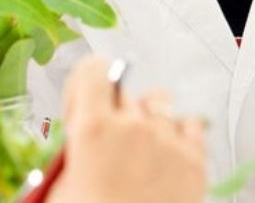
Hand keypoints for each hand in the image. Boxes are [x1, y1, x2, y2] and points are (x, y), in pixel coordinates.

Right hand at [48, 56, 206, 202]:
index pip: (93, 69)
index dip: (85, 85)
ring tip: (140, 150)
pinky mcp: (195, 162)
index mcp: (93, 129)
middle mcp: (133, 127)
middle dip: (114, 111)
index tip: (81, 105)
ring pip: (159, 101)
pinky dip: (179, 134)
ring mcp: (167, 142)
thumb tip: (78, 133)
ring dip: (148, 118)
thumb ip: (70, 149)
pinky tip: (166, 157)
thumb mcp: (59, 185)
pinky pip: (191, 123)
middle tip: (108, 144)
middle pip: (124, 91)